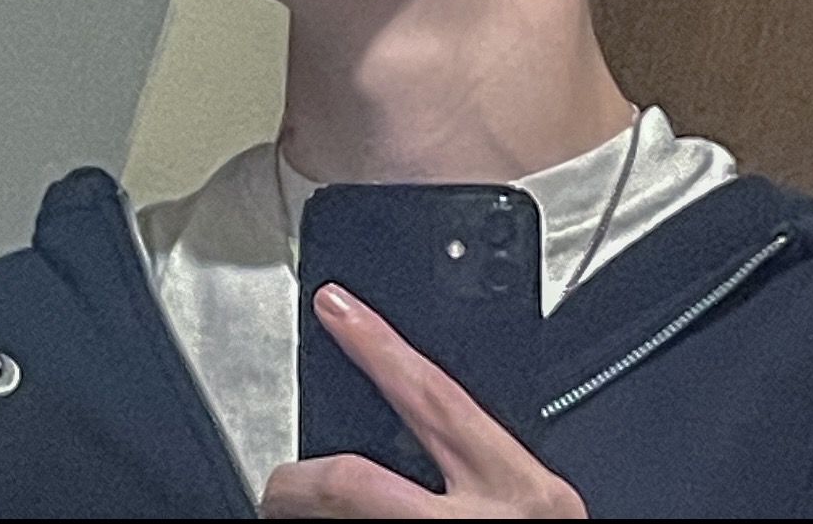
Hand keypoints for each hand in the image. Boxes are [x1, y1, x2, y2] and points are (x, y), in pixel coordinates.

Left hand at [259, 283, 588, 518]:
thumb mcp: (534, 503)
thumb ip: (478, 464)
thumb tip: (411, 430)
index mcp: (521, 491)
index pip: (434, 398)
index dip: (378, 347)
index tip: (335, 309)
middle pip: (355, 486)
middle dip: (300, 480)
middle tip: (278, 484)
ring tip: (295, 517)